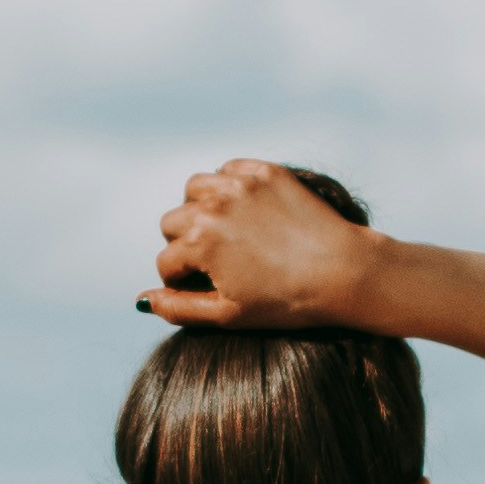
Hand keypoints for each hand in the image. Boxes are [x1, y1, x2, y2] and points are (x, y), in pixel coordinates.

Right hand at [144, 158, 386, 331]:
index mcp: (199, 242)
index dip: (180, 281)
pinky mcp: (264, 172)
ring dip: (200, 207)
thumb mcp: (227, 314)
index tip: (203, 288)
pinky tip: (245, 208)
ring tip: (222, 229)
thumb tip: (142, 300)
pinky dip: (228, 186)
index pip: (167, 262)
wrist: (343, 272)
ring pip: (194, 188)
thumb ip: (178, 308)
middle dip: (184, 243)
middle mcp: (213, 206)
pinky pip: (228, 169)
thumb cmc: (286, 301)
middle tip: (213, 260)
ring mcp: (239, 185)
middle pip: (172, 221)